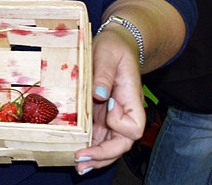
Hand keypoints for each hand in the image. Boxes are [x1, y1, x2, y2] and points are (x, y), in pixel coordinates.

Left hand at [73, 28, 144, 174]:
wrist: (115, 45)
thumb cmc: (114, 48)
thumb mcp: (107, 54)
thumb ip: (104, 74)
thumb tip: (99, 95)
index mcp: (131, 100)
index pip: (132, 126)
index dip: (119, 124)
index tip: (105, 107)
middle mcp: (124, 112)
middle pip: (122, 143)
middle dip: (104, 155)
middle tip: (81, 160)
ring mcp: (113, 116)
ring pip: (111, 145)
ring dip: (96, 158)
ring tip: (79, 166)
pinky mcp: (101, 116)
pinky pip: (100, 137)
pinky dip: (91, 148)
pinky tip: (78, 154)